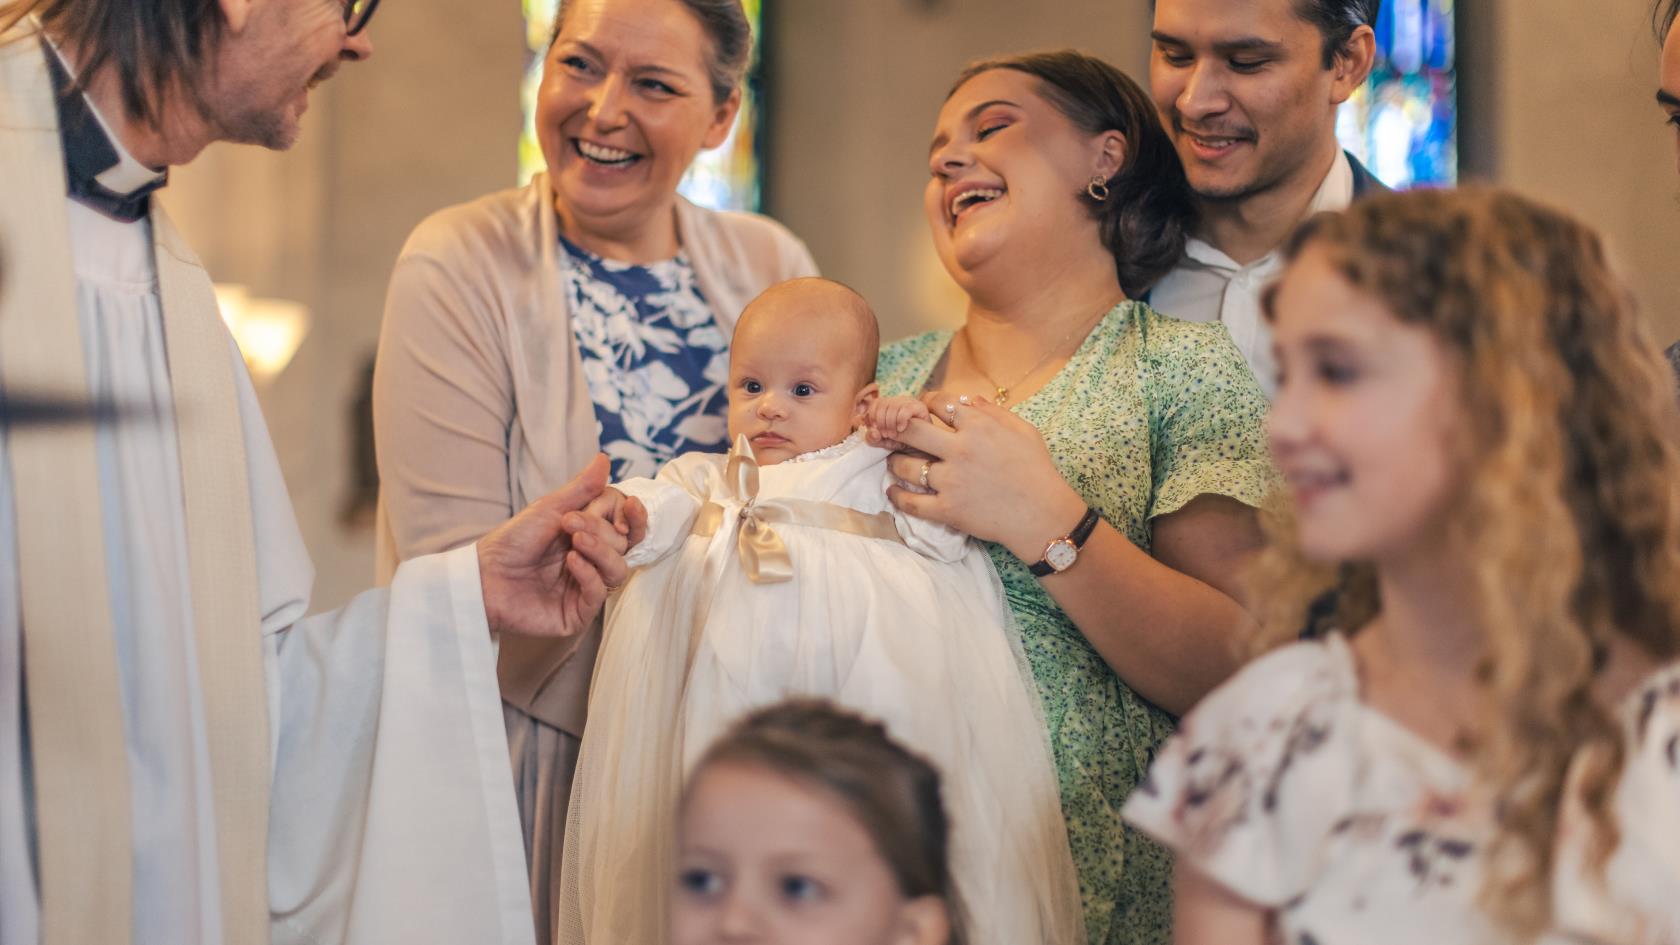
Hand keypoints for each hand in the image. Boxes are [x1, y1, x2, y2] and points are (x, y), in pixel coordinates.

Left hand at [477, 455, 648, 638]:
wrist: (483, 575)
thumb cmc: (513, 541)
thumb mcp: (549, 508)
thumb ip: (582, 488)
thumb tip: (604, 458)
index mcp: (591, 536)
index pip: (628, 526)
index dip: (632, 516)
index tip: (628, 505)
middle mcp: (593, 562)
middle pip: (623, 545)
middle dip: (600, 529)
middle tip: (569, 522)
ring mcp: (587, 588)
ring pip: (618, 569)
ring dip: (601, 550)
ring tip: (574, 541)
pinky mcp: (578, 613)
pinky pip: (599, 593)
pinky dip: (588, 574)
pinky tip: (570, 562)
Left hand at [862, 396, 932, 451]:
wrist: (923, 449)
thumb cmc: (903, 443)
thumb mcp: (885, 442)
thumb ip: (874, 438)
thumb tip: (872, 432)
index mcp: (888, 405)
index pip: (875, 403)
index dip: (872, 416)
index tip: (875, 429)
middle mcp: (898, 401)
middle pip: (882, 404)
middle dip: (881, 422)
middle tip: (886, 435)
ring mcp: (909, 402)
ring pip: (892, 407)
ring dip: (890, 423)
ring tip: (894, 435)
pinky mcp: (920, 407)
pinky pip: (905, 410)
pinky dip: (900, 420)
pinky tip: (901, 429)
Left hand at [884, 391, 1084, 560]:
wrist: (1042, 515)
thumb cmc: (1037, 470)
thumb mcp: (1023, 430)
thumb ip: (994, 411)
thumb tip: (969, 399)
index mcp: (978, 426)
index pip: (938, 404)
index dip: (926, 404)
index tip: (923, 410)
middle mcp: (959, 450)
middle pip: (911, 430)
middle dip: (897, 426)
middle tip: (891, 430)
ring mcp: (950, 481)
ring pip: (905, 465)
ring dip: (895, 461)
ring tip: (894, 461)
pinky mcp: (947, 509)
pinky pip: (911, 502)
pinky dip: (897, 496)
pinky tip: (892, 491)